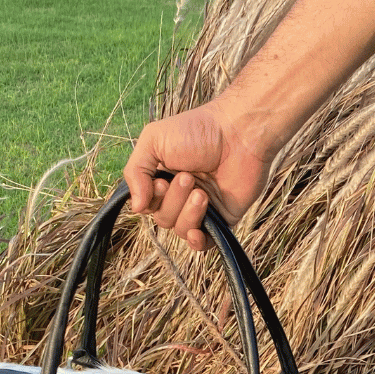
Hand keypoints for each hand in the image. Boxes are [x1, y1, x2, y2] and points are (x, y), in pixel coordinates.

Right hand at [123, 99, 271, 250]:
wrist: (239, 132)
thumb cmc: (197, 130)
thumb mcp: (153, 140)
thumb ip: (135, 172)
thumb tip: (136, 208)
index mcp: (163, 177)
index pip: (147, 204)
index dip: (151, 199)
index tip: (161, 182)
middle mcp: (181, 195)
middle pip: (163, 218)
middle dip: (173, 201)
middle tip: (188, 177)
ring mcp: (202, 208)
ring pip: (182, 230)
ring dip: (188, 213)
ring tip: (202, 192)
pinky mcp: (223, 218)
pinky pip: (205, 244)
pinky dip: (197, 242)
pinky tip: (197, 233)